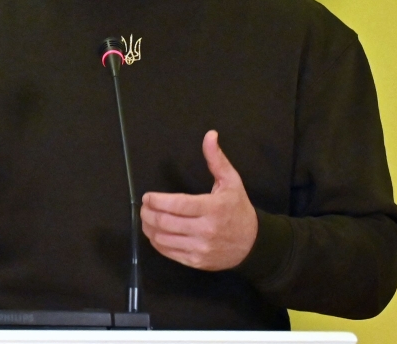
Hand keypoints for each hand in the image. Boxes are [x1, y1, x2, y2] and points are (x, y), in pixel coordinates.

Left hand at [140, 130, 257, 270]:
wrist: (253, 244)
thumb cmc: (238, 209)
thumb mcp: (231, 181)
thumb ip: (216, 159)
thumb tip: (210, 135)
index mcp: (213, 208)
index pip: (178, 205)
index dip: (158, 201)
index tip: (148, 196)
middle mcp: (206, 230)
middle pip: (166, 223)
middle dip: (148, 213)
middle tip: (143, 206)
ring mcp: (200, 248)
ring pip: (164, 239)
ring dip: (149, 228)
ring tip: (146, 218)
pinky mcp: (196, 262)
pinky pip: (169, 253)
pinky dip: (157, 243)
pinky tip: (155, 234)